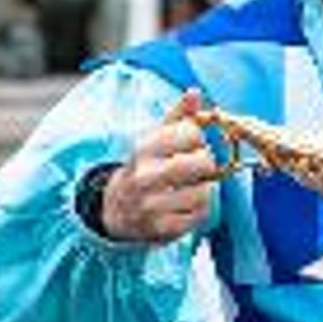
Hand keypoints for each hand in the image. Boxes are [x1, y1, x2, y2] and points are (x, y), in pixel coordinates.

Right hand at [100, 89, 218, 243]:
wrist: (117, 209)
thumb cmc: (145, 168)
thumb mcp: (155, 139)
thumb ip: (179, 116)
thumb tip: (195, 92)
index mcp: (145, 147)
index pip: (193, 133)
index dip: (198, 139)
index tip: (189, 146)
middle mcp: (146, 176)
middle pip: (204, 163)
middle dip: (206, 165)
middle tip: (195, 169)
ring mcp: (153, 204)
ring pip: (206, 191)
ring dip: (203, 189)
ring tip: (187, 188)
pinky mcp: (163, 228)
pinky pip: (201, 215)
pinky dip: (199, 210)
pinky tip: (184, 205)